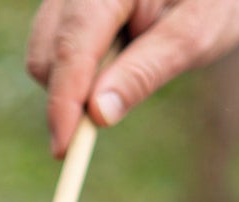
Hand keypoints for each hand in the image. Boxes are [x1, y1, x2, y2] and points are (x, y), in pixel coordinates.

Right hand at [27, 0, 238, 156]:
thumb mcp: (194, 33)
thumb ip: (145, 71)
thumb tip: (98, 115)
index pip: (71, 47)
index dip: (64, 102)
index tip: (65, 149)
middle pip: (48, 55)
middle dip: (70, 95)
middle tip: (118, 105)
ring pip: (44, 54)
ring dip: (77, 81)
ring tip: (134, 61)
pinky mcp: (66, 7)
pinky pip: (55, 47)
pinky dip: (79, 69)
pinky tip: (120, 55)